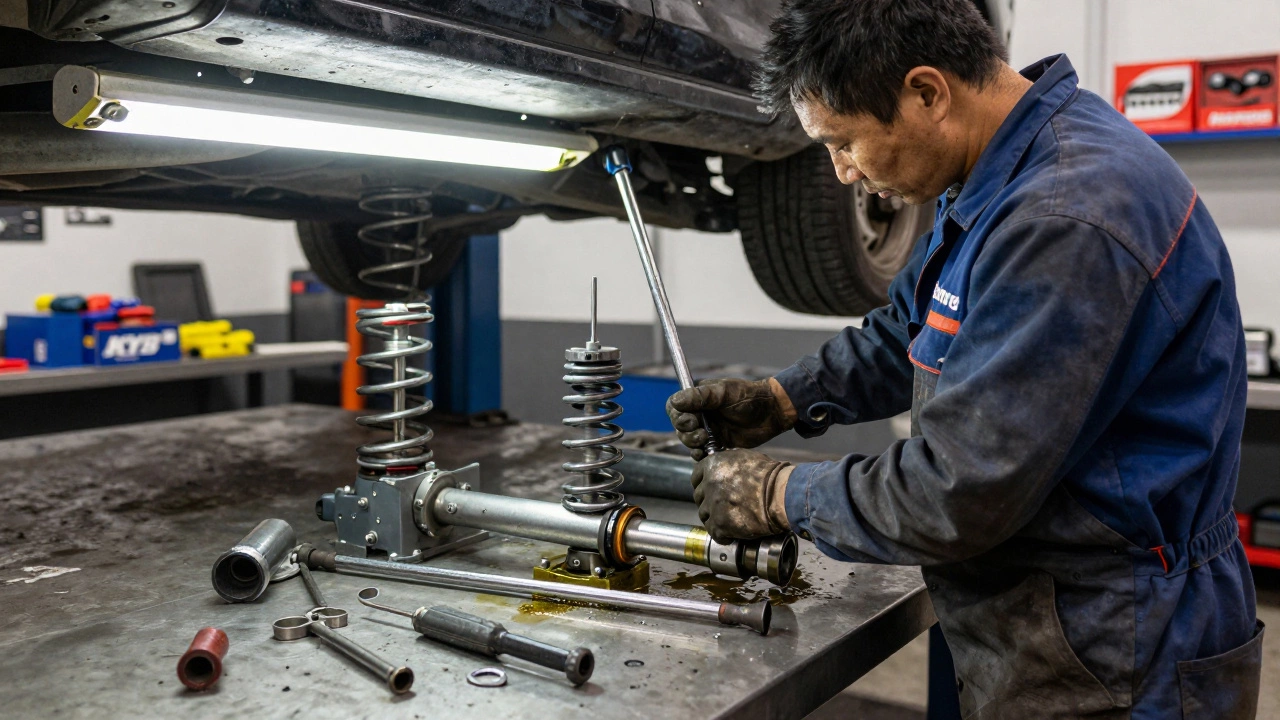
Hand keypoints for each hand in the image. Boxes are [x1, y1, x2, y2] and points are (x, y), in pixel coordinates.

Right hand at [666, 378, 795, 459]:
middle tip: (701, 433)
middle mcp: (701, 414)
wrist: (771, 413)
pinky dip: (700, 455)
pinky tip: (705, 454)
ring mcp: (709, 430)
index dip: (677, 417)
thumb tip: (675, 401)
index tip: (690, 421)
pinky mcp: (718, 444)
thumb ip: (700, 396)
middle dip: (686, 433)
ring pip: (689, 441)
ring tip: (705, 441)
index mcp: (699, 399)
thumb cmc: (749, 396)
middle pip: (680, 428)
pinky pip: (702, 452)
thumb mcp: (724, 393)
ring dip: (692, 444)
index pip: (675, 408)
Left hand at [692, 448, 791, 541]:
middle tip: (723, 508)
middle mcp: (709, 484)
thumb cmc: (769, 476)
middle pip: (699, 498)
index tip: (710, 491)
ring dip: (715, 519)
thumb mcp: (744, 457)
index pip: (696, 478)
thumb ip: (727, 462)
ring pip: (705, 516)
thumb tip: (722, 467)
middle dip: (709, 503)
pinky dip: (724, 535)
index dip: (703, 485)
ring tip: (730, 521)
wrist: (781, 495)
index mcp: (712, 465)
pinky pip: (715, 534)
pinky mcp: (720, 524)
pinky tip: (733, 533)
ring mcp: (713, 505)